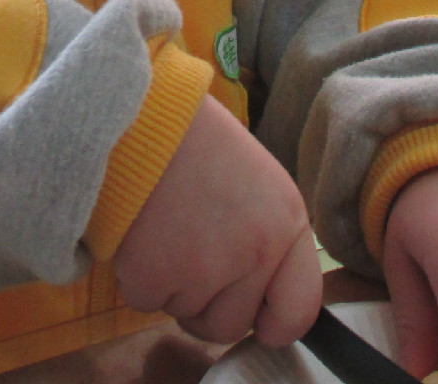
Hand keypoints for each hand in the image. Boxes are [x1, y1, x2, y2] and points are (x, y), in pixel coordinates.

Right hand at [113, 96, 322, 346]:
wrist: (138, 113)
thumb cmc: (197, 140)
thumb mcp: (258, 181)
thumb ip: (266, 237)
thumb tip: (259, 296)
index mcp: (287, 225)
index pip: (299, 310)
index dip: (274, 323)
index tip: (255, 317)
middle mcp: (255, 254)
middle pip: (231, 325)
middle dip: (207, 304)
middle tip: (187, 257)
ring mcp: (205, 271)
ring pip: (185, 314)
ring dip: (171, 286)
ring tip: (163, 231)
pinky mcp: (154, 279)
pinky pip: (144, 302)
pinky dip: (138, 277)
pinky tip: (139, 233)